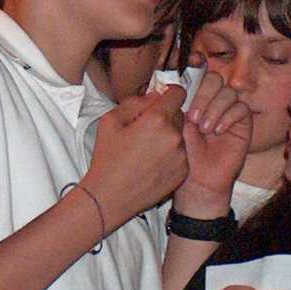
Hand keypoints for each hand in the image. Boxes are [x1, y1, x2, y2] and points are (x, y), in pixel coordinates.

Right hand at [85, 88, 188, 226]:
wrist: (110, 196)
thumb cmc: (107, 160)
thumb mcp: (110, 121)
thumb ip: (135, 102)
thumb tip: (153, 97)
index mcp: (157, 120)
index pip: (178, 93)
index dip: (168, 93)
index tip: (161, 98)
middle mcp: (174, 136)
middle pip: (179, 114)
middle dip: (165, 116)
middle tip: (144, 129)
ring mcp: (181, 155)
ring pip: (180, 134)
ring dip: (168, 136)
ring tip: (146, 149)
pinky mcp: (182, 171)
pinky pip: (182, 153)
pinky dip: (171, 154)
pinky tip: (152, 161)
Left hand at [176, 71, 252, 215]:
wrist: (197, 178)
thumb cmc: (183, 154)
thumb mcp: (175, 126)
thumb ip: (177, 105)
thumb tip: (174, 86)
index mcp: (195, 98)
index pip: (199, 75)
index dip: (195, 76)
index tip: (185, 90)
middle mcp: (213, 101)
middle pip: (215, 79)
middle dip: (203, 95)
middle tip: (193, 118)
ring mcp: (229, 111)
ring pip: (228, 92)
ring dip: (214, 109)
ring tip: (204, 129)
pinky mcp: (243, 124)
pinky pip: (241, 109)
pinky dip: (228, 117)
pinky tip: (217, 131)